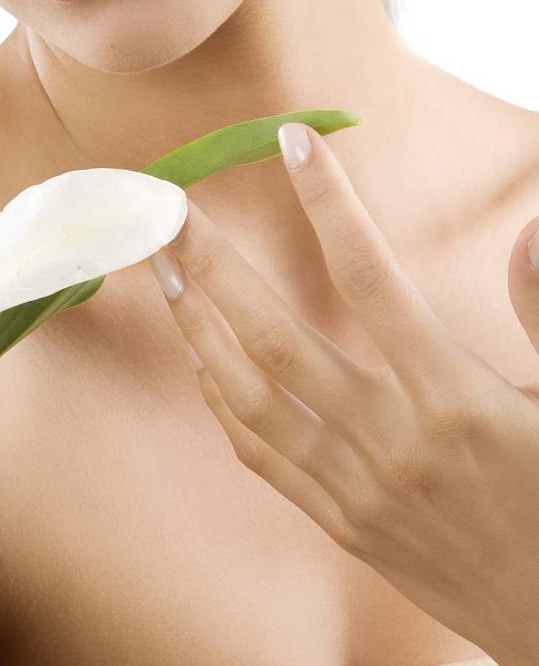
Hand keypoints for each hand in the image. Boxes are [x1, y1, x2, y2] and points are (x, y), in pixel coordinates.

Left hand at [148, 122, 538, 665]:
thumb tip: (531, 226)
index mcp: (454, 398)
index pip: (372, 278)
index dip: (329, 204)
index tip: (292, 142)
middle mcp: (393, 441)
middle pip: (278, 338)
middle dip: (216, 265)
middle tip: (169, 206)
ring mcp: (357, 488)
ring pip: (250, 398)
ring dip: (197, 326)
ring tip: (163, 267)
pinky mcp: (341, 523)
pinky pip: (261, 454)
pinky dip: (221, 398)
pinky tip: (201, 354)